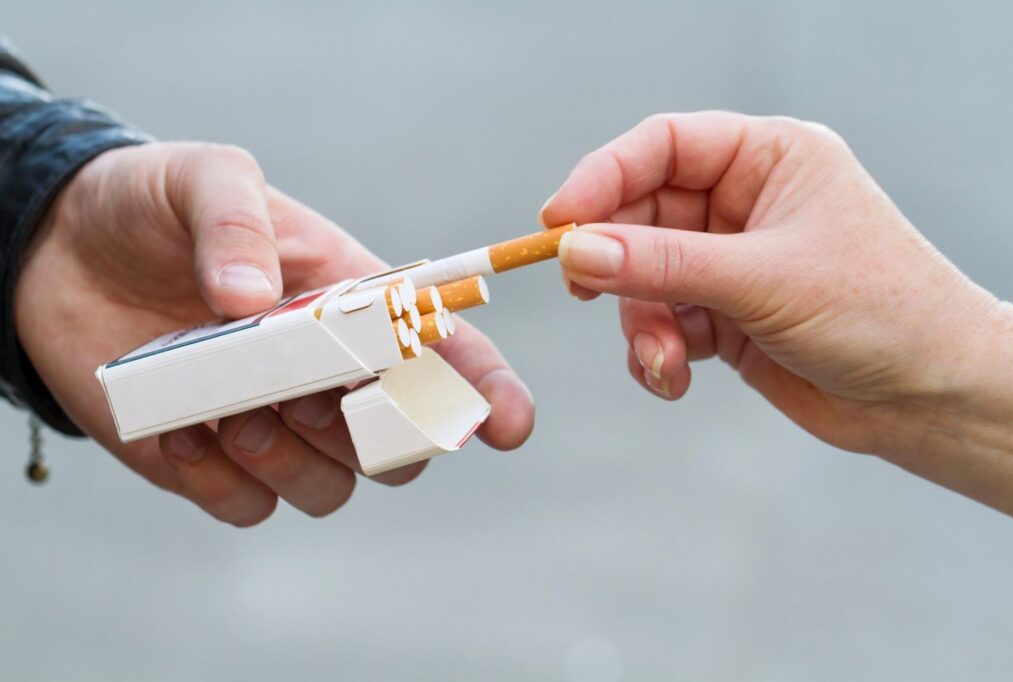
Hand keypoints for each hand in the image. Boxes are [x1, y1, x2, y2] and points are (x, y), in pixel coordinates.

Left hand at [15, 142, 533, 524]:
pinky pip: (250, 508)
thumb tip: (251, 305)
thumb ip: (235, 221)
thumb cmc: (156, 207)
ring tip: (235, 410)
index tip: (508, 425)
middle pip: (403, 445)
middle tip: (310, 391)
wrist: (64, 253)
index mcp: (356, 305)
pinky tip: (182, 431)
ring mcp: (277, 425)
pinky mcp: (214, 464)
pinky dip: (222, 484)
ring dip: (294, 460)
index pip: (447, 353)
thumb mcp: (201, 178)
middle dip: (374, 434)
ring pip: (333, 487)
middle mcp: (330, 375)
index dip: (487, 392)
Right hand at [541, 112, 1012, 517]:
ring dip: (642, 323)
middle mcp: (745, 203)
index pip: (663, 147)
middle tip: (588, 297)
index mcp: (768, 158)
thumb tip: (575, 250)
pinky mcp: (725, 316)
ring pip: (644, 279)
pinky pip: (662, 323)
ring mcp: (732, 262)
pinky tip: (676, 378)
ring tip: (663, 360)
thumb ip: (662, 263)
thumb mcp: (763, 279)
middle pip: (641, 216)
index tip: (557, 221)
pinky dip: (657, 352)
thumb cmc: (878, 312)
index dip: (602, 177)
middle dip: (618, 265)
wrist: (929, 398)